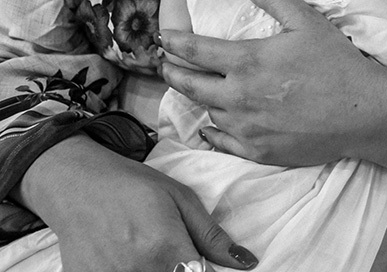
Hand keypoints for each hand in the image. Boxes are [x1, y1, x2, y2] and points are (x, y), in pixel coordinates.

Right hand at [17, 135, 257, 271]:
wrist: (76, 185)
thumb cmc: (135, 186)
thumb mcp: (181, 201)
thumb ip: (212, 237)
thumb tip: (247, 263)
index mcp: (164, 249)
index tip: (202, 263)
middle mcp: (137, 271)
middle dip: (182, 270)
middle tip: (173, 252)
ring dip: (158, 270)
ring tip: (148, 250)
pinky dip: (132, 271)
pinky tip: (127, 257)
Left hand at [158, 0, 384, 165]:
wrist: (362, 112)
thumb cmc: (337, 63)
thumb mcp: (308, 21)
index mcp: (246, 62)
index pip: (195, 50)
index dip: (174, 42)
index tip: (162, 38)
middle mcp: (237, 97)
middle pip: (189, 85)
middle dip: (172, 72)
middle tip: (166, 65)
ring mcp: (245, 128)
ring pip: (207, 112)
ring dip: (198, 99)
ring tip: (195, 90)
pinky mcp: (257, 151)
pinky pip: (221, 142)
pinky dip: (211, 132)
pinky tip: (210, 127)